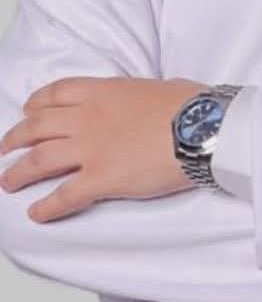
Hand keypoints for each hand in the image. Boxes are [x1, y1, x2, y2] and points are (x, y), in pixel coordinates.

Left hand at [0, 76, 202, 221]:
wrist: (202, 127)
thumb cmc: (190, 105)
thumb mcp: (158, 88)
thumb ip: (139, 97)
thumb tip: (147, 103)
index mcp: (103, 92)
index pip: (56, 94)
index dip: (36, 104)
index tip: (28, 111)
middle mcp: (88, 118)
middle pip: (37, 127)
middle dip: (14, 139)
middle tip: (5, 150)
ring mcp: (92, 149)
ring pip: (39, 161)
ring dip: (18, 173)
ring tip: (7, 183)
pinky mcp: (102, 179)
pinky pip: (64, 196)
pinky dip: (46, 207)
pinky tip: (36, 213)